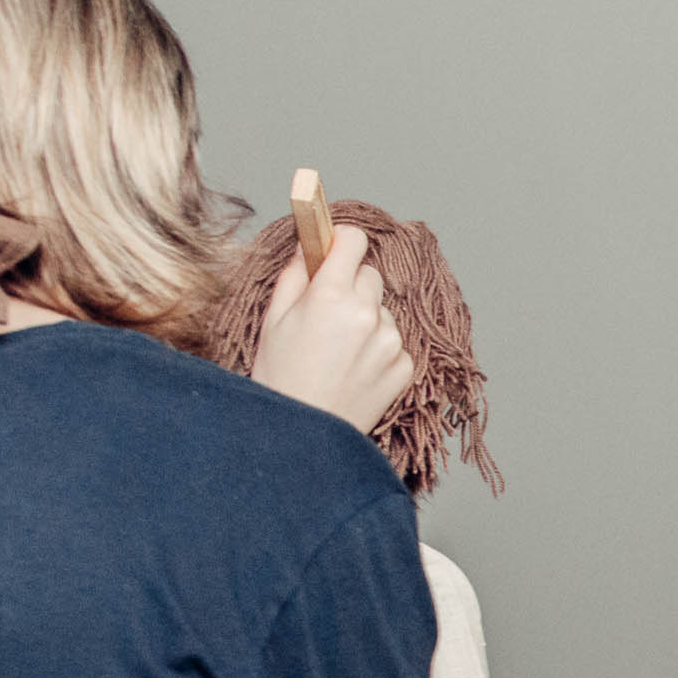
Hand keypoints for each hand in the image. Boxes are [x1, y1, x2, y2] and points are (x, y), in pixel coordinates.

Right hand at [246, 225, 414, 434]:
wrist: (302, 437)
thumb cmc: (281, 379)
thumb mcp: (273, 319)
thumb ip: (294, 275)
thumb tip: (308, 245)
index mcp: (331, 294)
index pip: (353, 240)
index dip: (341, 242)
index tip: (333, 250)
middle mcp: (367, 313)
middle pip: (369, 274)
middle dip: (350, 286)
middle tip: (326, 314)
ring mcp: (390, 341)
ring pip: (382, 310)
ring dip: (365, 320)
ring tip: (337, 352)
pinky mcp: (404, 367)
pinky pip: (394, 342)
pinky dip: (378, 350)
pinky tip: (353, 370)